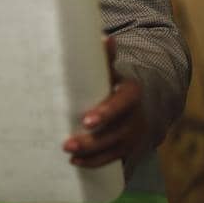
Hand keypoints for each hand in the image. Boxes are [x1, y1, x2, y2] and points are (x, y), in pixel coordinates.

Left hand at [62, 37, 145, 167]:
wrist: (136, 102)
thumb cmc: (113, 83)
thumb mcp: (111, 70)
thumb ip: (105, 58)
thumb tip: (106, 38)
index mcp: (132, 93)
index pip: (122, 103)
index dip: (107, 112)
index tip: (87, 120)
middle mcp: (136, 117)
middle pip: (116, 132)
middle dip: (92, 141)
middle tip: (67, 144)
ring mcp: (133, 135)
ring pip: (114, 149)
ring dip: (91, 154)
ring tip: (69, 154)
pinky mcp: (128, 149)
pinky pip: (114, 160)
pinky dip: (96, 162)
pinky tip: (77, 163)